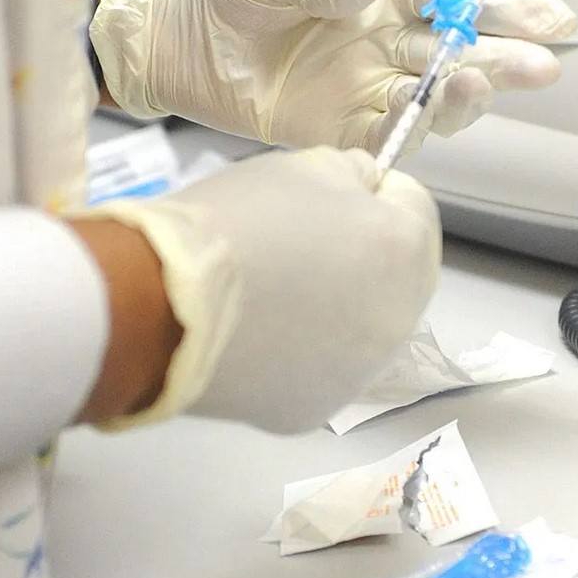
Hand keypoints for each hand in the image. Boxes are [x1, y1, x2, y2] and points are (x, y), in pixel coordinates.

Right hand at [87, 147, 440, 433]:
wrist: (163, 304)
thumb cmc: (235, 225)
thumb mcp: (303, 167)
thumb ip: (352, 176)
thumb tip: (363, 190)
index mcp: (405, 252)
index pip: (413, 205)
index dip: (372, 192)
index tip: (332, 194)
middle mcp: (399, 321)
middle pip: (394, 275)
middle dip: (359, 255)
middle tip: (295, 243)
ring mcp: (359, 374)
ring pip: (360, 329)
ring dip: (332, 309)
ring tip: (268, 293)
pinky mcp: (313, 411)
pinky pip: (318, 369)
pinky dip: (295, 354)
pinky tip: (251, 336)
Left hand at [90, 0, 575, 153]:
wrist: (163, 30)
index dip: (504, 6)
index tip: (551, 17)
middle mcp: (380, 42)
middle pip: (457, 54)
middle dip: (502, 59)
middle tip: (541, 67)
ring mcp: (359, 88)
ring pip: (430, 100)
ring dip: (460, 98)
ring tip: (477, 88)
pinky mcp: (332, 130)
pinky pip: (382, 138)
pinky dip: (405, 135)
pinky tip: (420, 121)